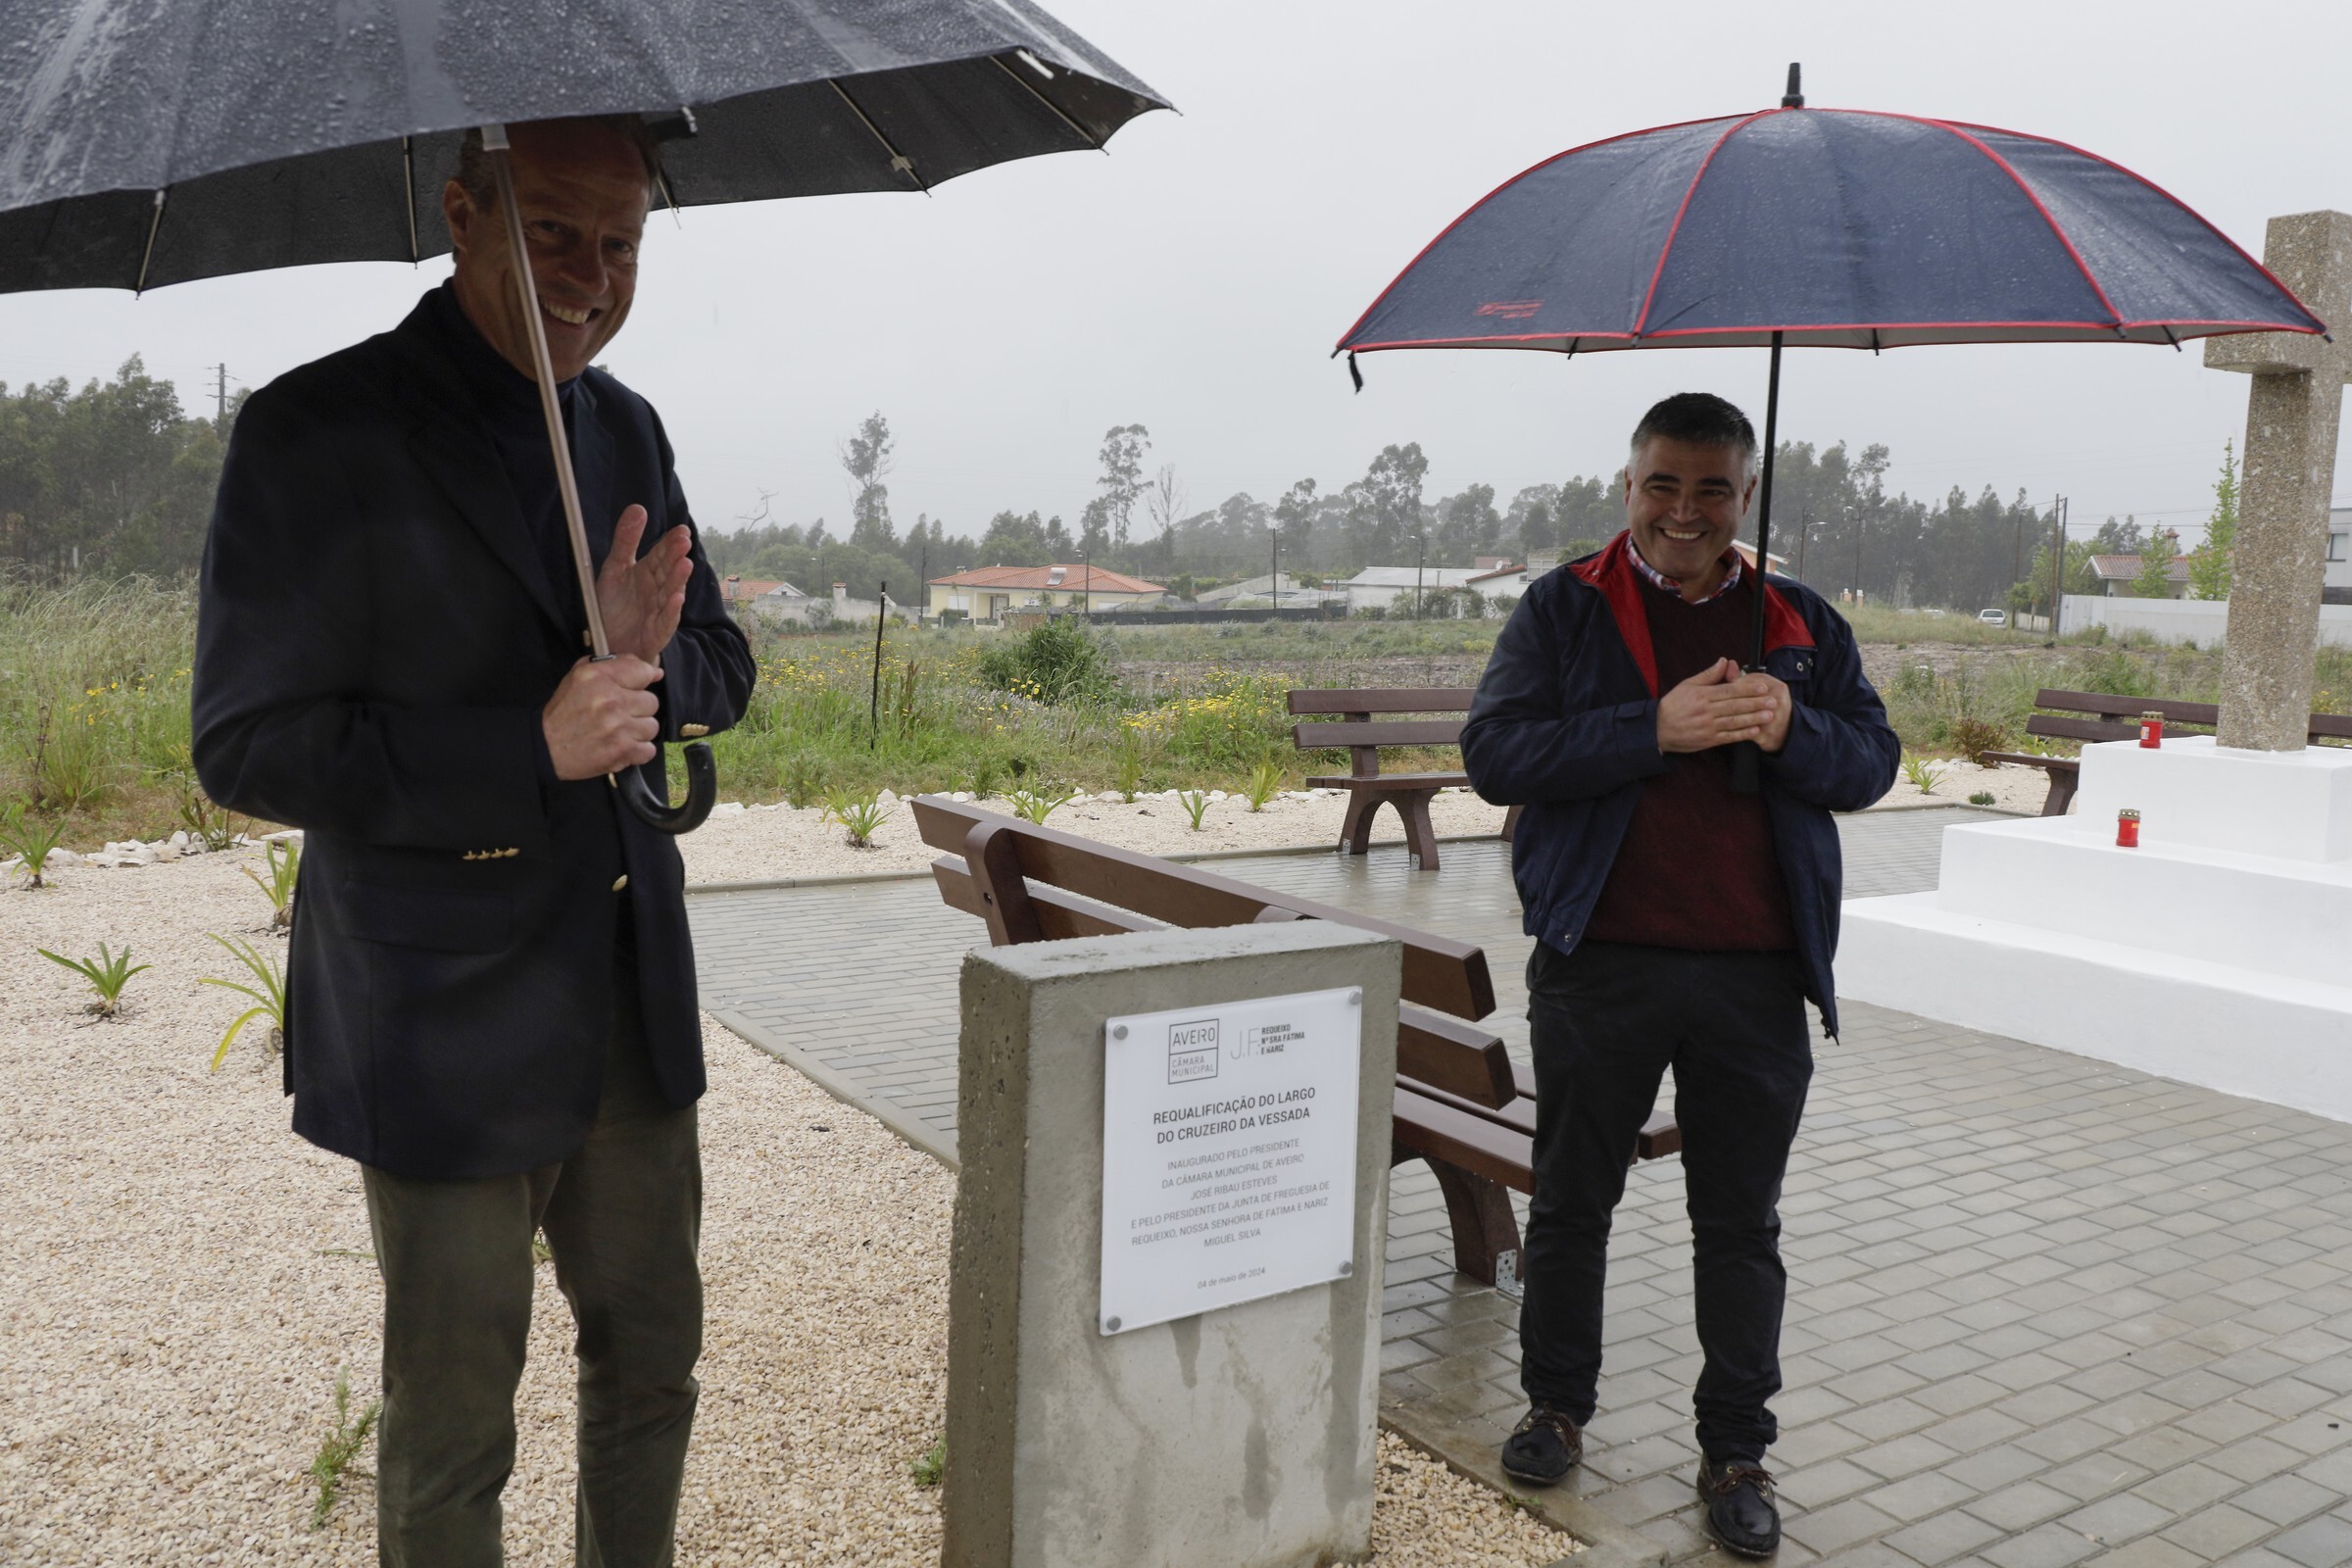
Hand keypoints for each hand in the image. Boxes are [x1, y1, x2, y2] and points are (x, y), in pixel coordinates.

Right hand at [543, 656, 663, 779]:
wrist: (545, 746)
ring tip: (619, 732)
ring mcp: (618, 726)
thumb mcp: (580, 676)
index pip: (643, 671)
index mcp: (599, 677)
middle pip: (651, 702)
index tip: (635, 689)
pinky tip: (621, 746)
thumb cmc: (565, 710)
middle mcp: (610, 699)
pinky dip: (637, 751)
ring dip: (638, 731)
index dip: (642, 681)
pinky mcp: (621, 750)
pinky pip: (649, 750)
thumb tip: (654, 672)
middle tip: (619, 715)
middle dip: (637, 709)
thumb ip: (615, 665)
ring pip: (652, 726)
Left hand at [596, 505, 690, 664]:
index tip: (681, 530)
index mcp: (647, 573)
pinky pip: (665, 620)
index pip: (661, 555)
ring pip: (670, 592)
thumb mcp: (614, 568)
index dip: (670, 543)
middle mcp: (656, 590)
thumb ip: (626, 539)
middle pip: (667, 571)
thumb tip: (638, 508)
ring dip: (678, 579)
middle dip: (675, 557)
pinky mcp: (657, 632)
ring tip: (685, 565)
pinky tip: (676, 598)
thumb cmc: (614, 606)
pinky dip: (671, 610)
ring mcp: (659, 610)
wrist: (610, 644)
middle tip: (684, 541)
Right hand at [1656, 659, 1791, 752]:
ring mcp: (1708, 727)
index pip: (1729, 691)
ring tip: (1769, 714)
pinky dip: (1742, 734)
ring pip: (1735, 721)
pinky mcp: (1708, 740)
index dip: (1748, 689)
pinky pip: (1728, 737)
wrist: (1657, 729)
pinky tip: (1755, 730)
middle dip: (1756, 703)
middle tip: (1772, 700)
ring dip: (1754, 718)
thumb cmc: (1673, 704)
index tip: (1763, 687)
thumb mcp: (1687, 684)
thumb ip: (1708, 675)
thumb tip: (1725, 661)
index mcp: (1702, 696)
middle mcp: (1706, 711)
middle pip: (1735, 706)